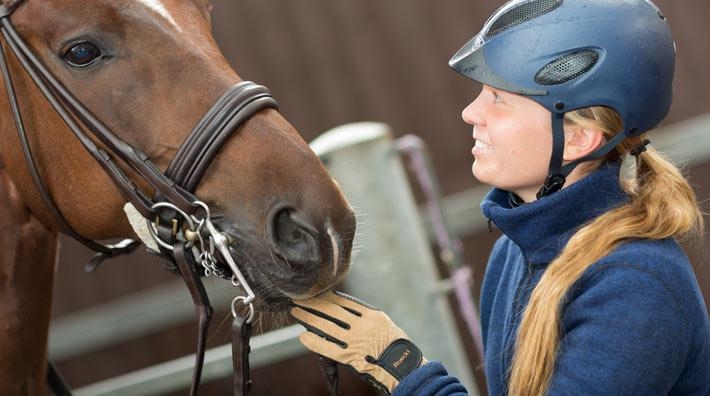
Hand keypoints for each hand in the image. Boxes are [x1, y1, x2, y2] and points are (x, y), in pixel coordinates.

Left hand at [291, 291, 425, 393]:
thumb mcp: (384, 321)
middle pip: (332, 311)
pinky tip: (304, 337)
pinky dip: (315, 343)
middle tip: (299, 299)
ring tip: (296, 313)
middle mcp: (361, 325)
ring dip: (309, 319)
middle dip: (313, 304)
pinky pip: (329, 348)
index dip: (326, 297)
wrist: (402, 363)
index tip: (315, 292)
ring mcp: (355, 340)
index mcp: (370, 314)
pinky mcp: (351, 356)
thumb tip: (348, 306)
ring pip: (327, 327)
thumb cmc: (395, 343)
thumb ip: (365, 313)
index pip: (343, 302)